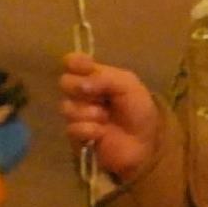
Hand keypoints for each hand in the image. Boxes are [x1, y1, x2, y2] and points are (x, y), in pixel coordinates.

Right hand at [59, 52, 162, 182]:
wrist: (143, 144)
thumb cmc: (139, 111)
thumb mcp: (129, 85)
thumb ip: (105, 78)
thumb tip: (81, 85)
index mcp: (96, 76)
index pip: (74, 62)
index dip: (74, 63)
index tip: (85, 68)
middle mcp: (84, 93)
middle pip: (64, 81)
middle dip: (79, 88)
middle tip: (98, 95)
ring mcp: (79, 114)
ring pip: (66, 106)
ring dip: (88, 112)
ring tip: (105, 118)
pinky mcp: (77, 135)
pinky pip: (72, 128)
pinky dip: (89, 129)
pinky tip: (101, 133)